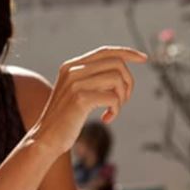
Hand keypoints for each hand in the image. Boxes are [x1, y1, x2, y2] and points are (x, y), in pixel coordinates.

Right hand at [32, 46, 146, 154]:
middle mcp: (72, 70)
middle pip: (117, 63)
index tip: (144, 58)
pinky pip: (113, 98)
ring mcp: (75, 83)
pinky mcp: (80, 98)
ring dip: (122, 97)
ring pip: (117, 79)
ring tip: (113, 110)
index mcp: (70, 66)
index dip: (127, 53)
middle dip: (128, 82)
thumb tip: (121, 70)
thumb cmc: (65, 119)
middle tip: (123, 100)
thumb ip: (92, 78)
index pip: (105, 51)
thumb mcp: (75, 92)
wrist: (45, 139)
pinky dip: (116, 110)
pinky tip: (107, 119)